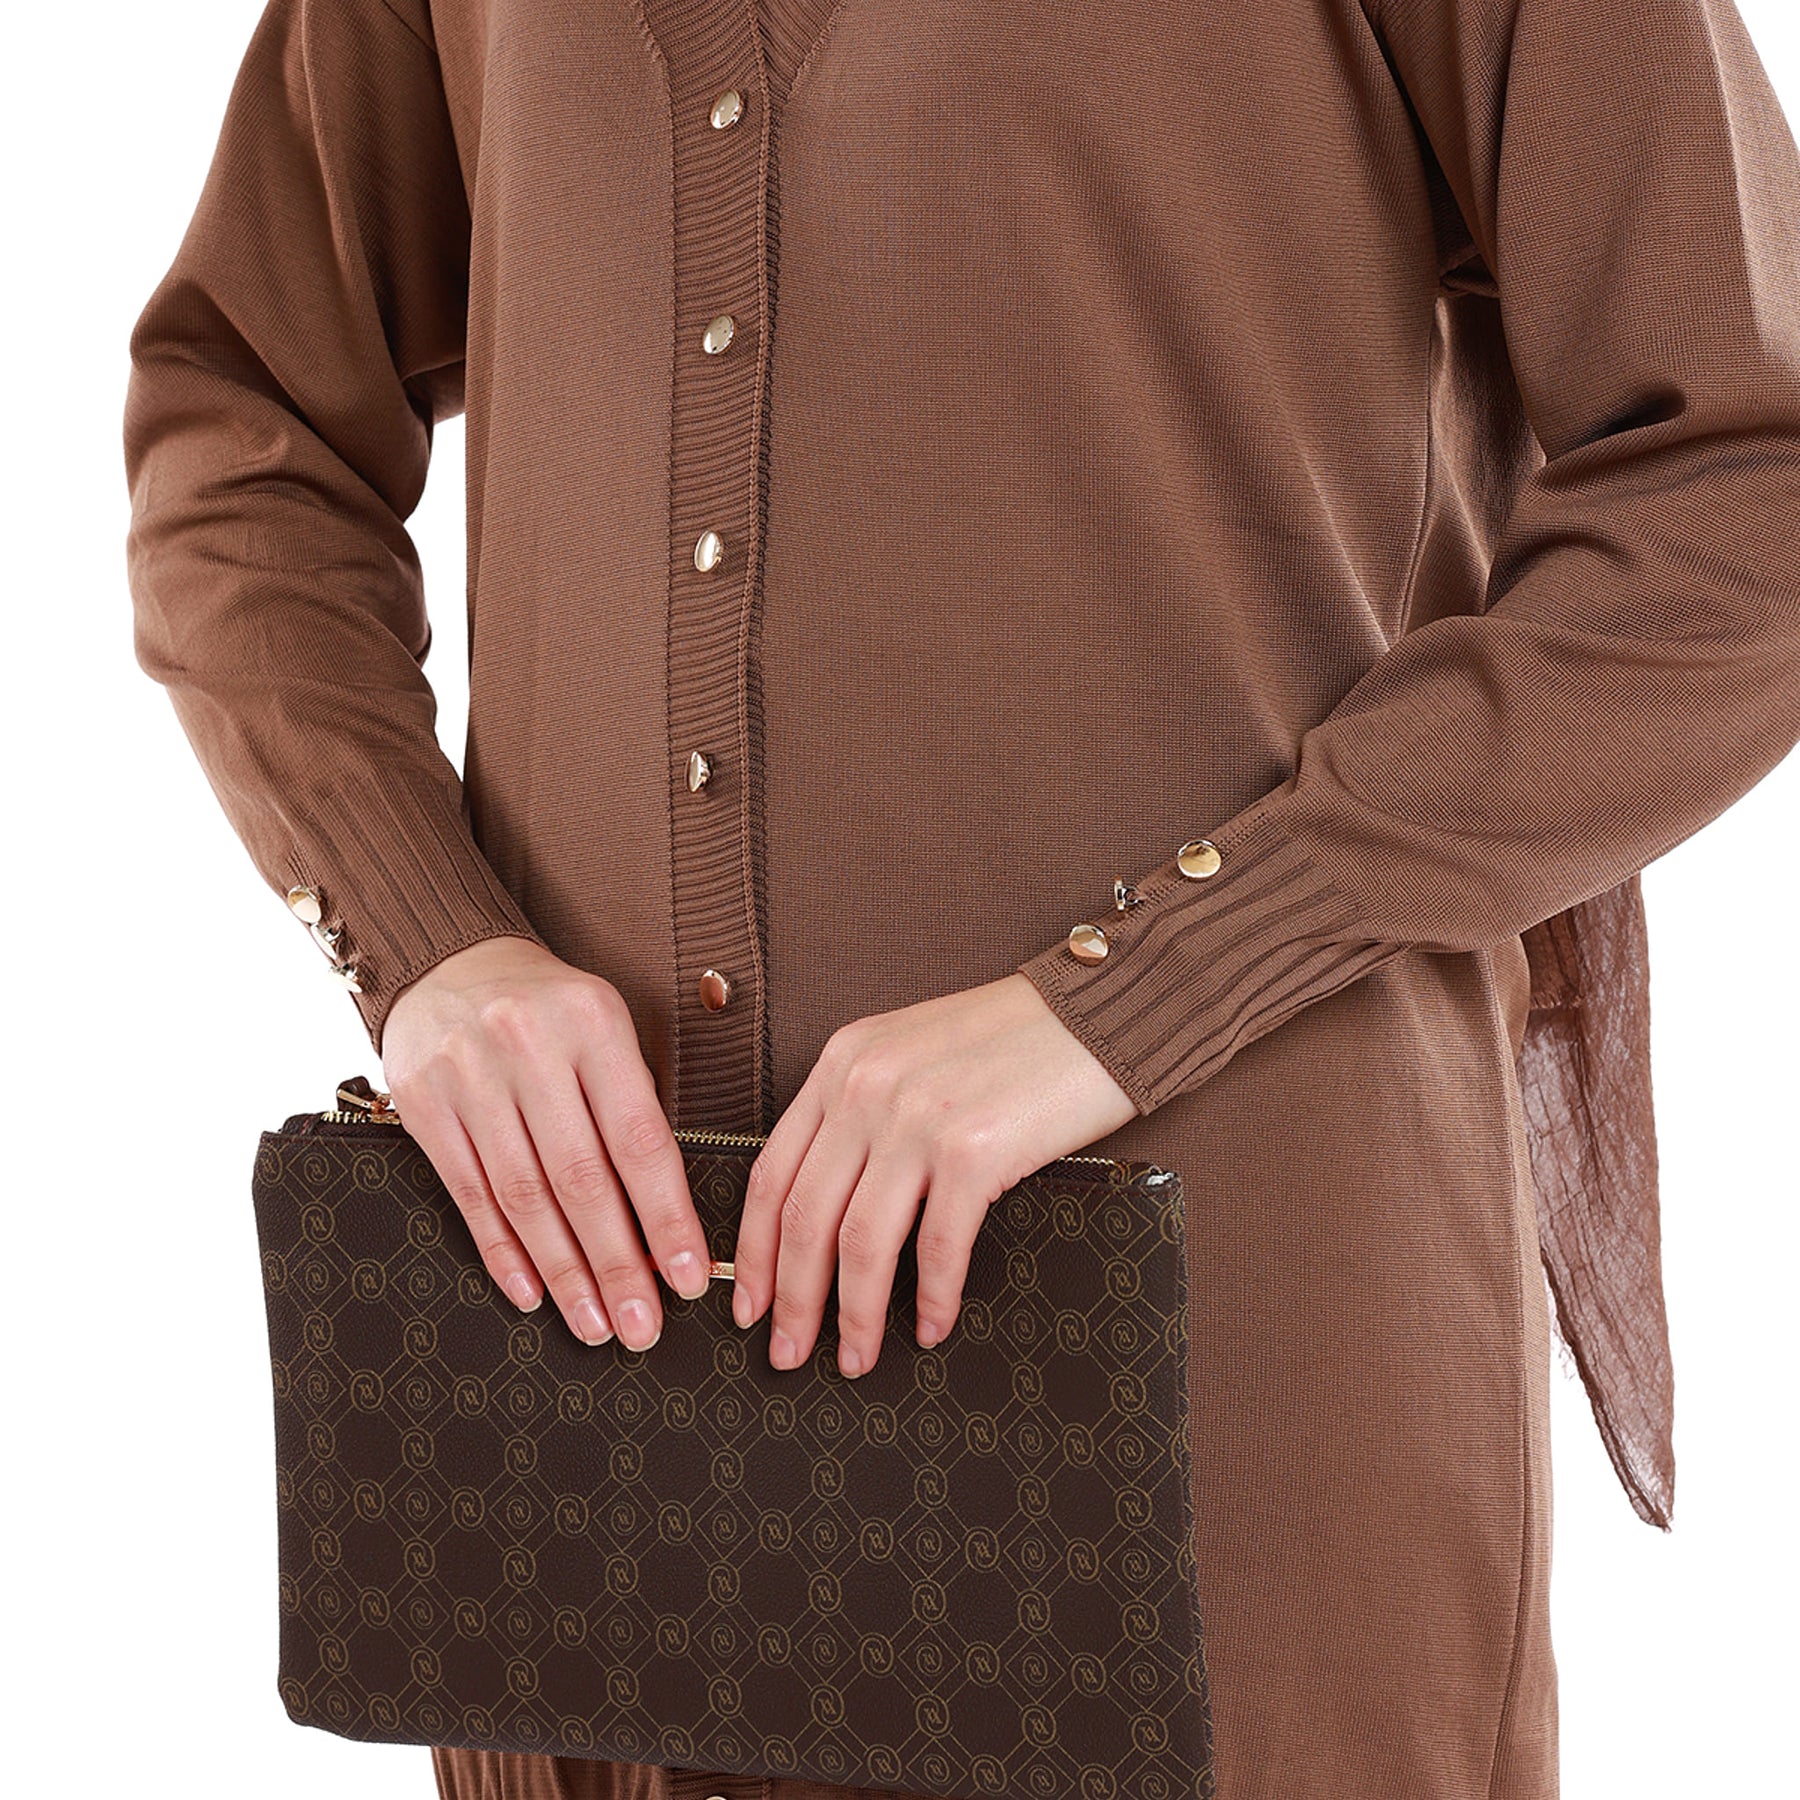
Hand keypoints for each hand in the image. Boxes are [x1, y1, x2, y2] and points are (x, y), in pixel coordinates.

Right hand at [379, 935, 708, 1351]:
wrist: (450, 963)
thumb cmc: (551, 1009)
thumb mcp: (607, 1029)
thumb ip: (633, 1107)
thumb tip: (665, 1223)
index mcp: (594, 1024)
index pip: (639, 1139)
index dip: (666, 1216)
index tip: (687, 1276)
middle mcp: (530, 1047)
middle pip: (581, 1178)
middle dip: (616, 1263)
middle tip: (642, 1326)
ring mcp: (469, 1076)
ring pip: (525, 1196)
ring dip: (564, 1271)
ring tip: (595, 1323)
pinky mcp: (423, 1104)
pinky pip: (471, 1194)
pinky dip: (504, 1251)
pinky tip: (533, 1292)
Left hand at [730, 972, 1138, 1378]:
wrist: (1097, 1014)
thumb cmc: (1012, 1040)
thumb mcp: (910, 1054)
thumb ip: (862, 1110)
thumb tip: (830, 1208)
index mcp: (843, 1063)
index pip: (771, 1172)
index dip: (752, 1250)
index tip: (748, 1303)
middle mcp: (868, 1088)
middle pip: (804, 1218)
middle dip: (792, 1300)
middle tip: (786, 1352)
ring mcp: (918, 1120)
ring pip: (859, 1244)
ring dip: (854, 1315)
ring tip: (855, 1358)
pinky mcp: (975, 1152)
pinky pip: (938, 1247)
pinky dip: (933, 1298)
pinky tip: (932, 1327)